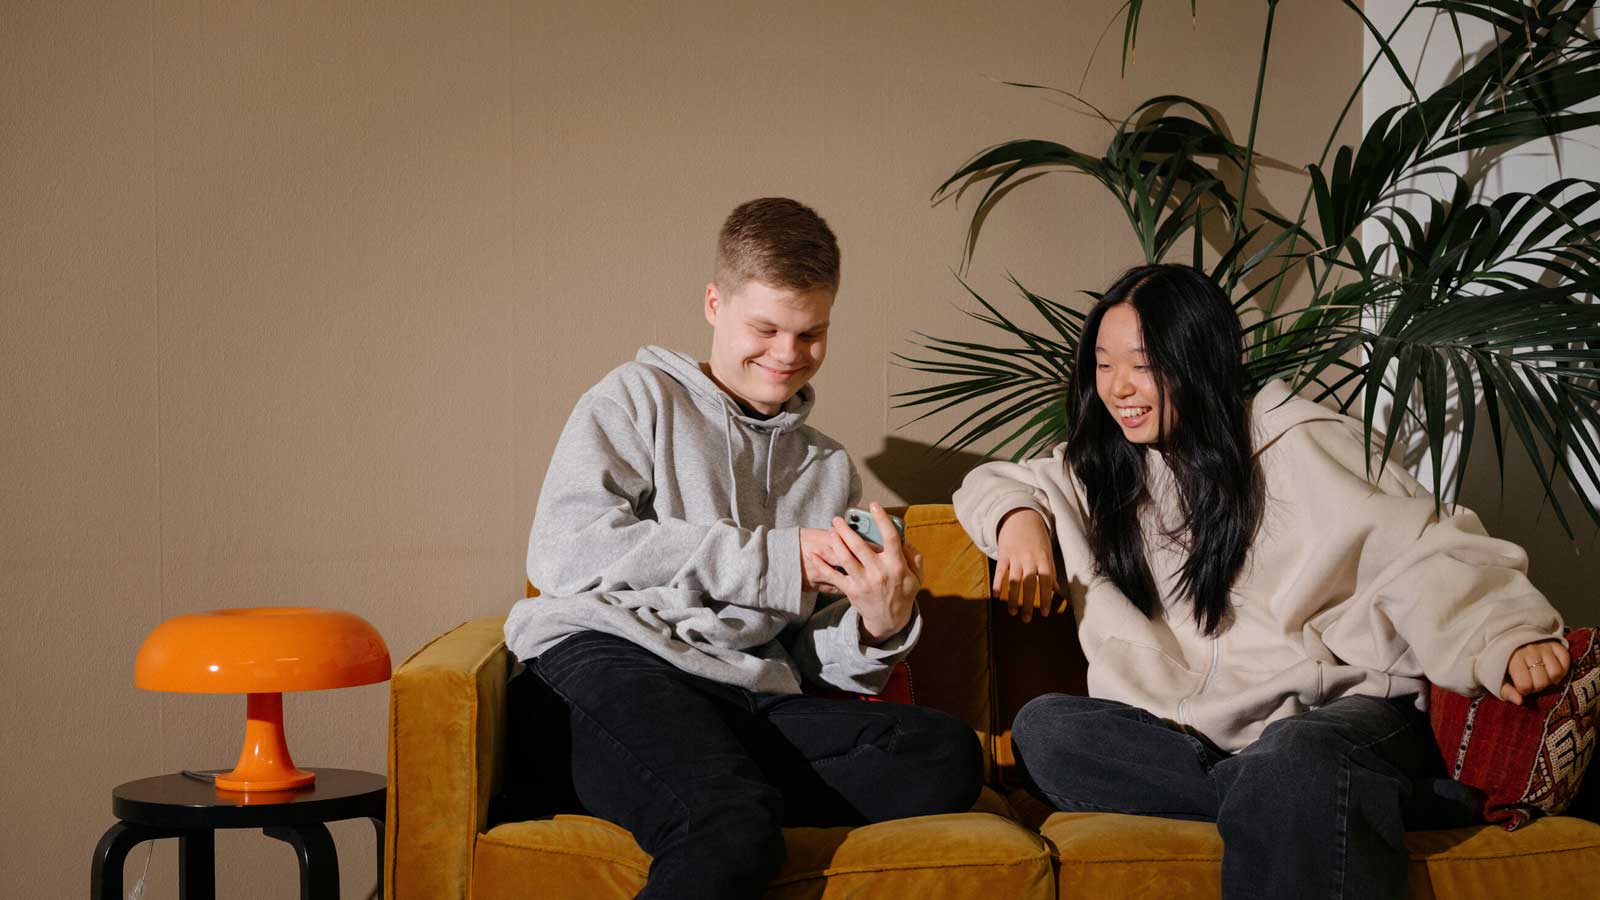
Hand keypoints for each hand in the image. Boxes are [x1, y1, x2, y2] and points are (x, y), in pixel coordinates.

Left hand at [804, 503, 922, 643]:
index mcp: (896, 565)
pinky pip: (833, 576)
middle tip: (838, 518)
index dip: (882, 519)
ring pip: (845, 557)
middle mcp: (879, 572)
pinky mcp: (851, 591)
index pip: (890, 538)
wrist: (889, 621)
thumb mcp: (917, 576)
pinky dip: (822, 565)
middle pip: (859, 545)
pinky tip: (813, 554)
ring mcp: (864, 582)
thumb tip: (904, 539)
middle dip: (846, 529)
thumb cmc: (903, 594)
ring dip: (834, 542)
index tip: (874, 505)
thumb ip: (914, 556)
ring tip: (830, 531)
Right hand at [995, 508, 1058, 622]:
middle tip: (1026, 619)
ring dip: (1013, 598)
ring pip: (1014, 580)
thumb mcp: (1048, 552)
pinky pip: (1000, 571)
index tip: (1044, 613)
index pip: (1046, 581)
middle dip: (1028, 603)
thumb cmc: (1037, 537)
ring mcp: (1015, 556)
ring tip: (1012, 612)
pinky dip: (998, 583)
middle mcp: (1030, 558)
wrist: (1020, 516)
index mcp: (1043, 558)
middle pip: (1029, 584)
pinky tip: (996, 596)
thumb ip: (1051, 572)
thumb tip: (1059, 592)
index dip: (1045, 598)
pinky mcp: (1003, 553)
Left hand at [1500, 638, 1570, 704]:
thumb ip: (1506, 691)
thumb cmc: (1506, 662)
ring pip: (1556, 672)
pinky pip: (1566, 660)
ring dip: (1552, 679)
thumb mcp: (1499, 677)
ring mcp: (1544, 646)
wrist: (1510, 638)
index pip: (1525, 685)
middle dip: (1538, 687)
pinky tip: (1552, 670)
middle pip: (1542, 681)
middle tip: (1534, 683)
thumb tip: (1519, 701)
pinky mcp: (1555, 643)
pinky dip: (1563, 668)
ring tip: (1544, 677)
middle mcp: (1529, 651)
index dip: (1525, 691)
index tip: (1522, 687)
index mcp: (1513, 659)